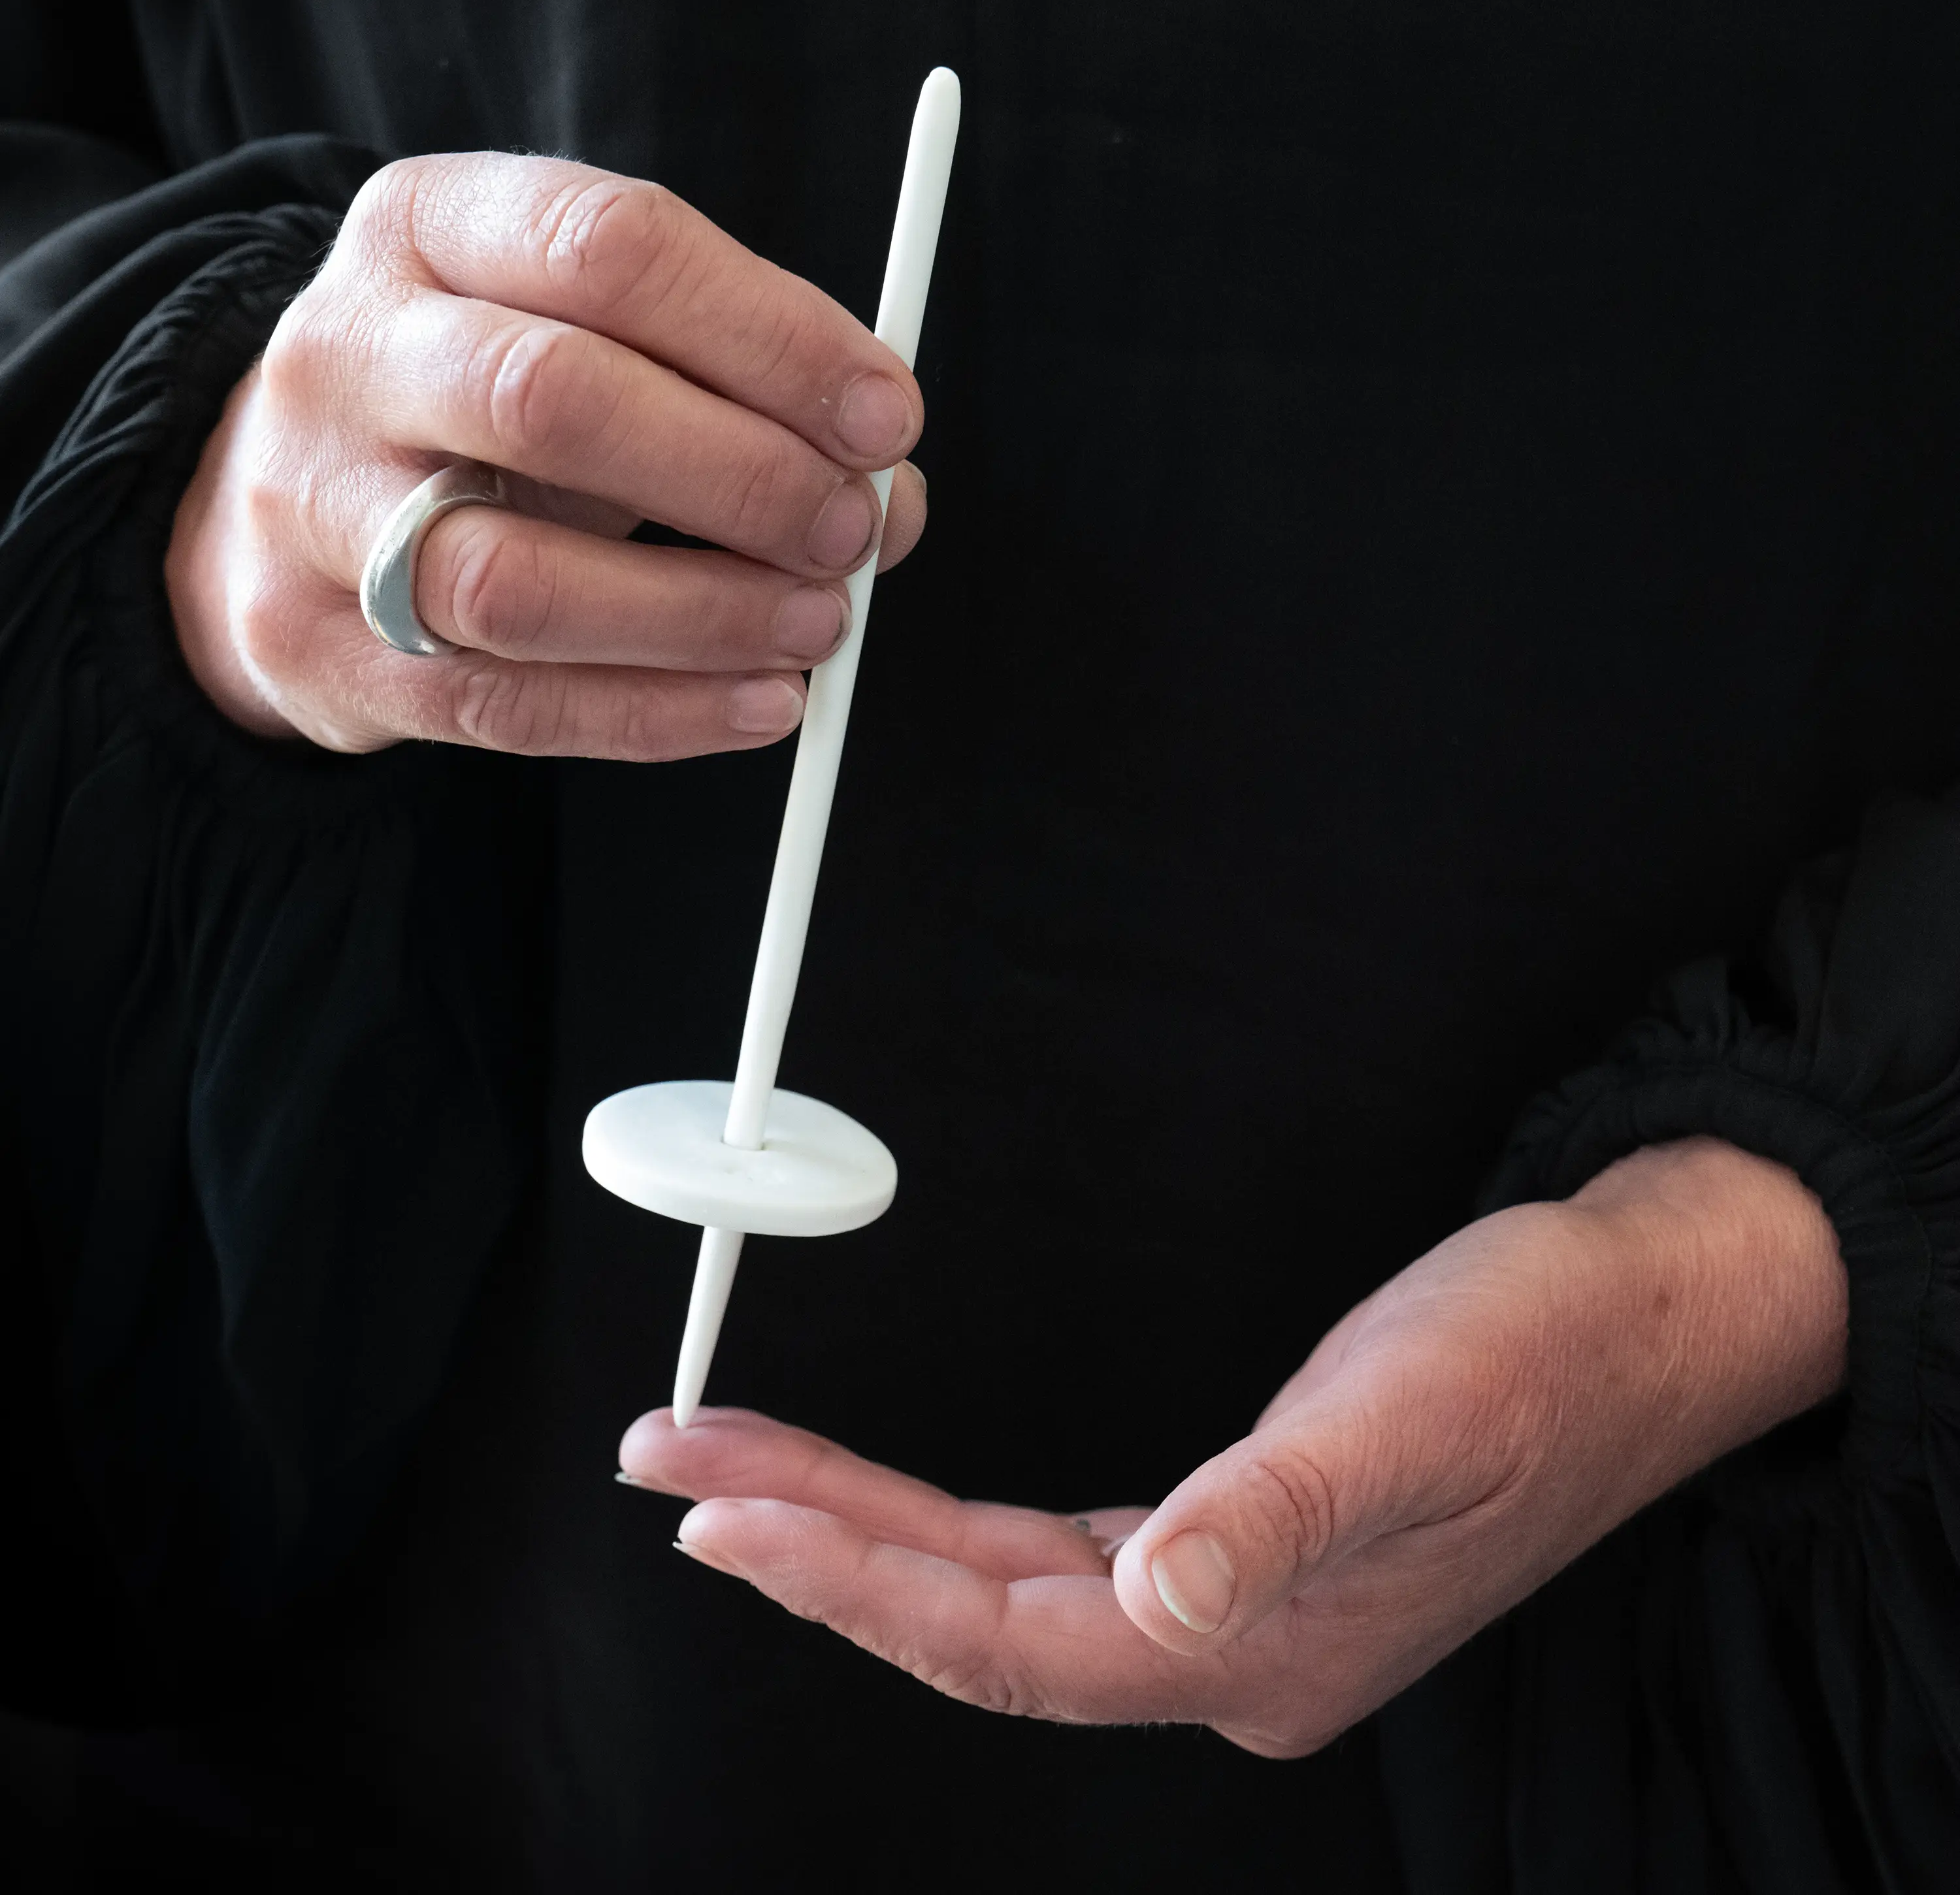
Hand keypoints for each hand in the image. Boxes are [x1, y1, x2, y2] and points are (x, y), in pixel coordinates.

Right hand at [165, 152, 927, 756]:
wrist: (277, 496)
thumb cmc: (483, 408)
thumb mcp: (590, 340)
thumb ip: (739, 391)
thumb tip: (891, 497)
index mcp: (429, 228)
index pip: (610, 248)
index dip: (771, 337)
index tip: (885, 417)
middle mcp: (351, 355)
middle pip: (551, 400)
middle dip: (738, 475)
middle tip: (850, 529)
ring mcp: (316, 512)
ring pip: (516, 581)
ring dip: (701, 613)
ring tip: (818, 626)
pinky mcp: (326, 651)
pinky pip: (508, 707)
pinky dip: (657, 715)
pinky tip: (760, 704)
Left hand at [619, 1138, 1846, 1755]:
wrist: (1636, 1314)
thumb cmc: (1534, 1353)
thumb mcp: (1407, 1417)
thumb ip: (1273, 1515)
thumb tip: (1152, 1596)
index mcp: (1254, 1647)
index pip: (1005, 1639)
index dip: (852, 1580)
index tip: (720, 1511)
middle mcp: (1222, 1647)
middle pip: (972, 1617)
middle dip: (815, 1545)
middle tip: (678, 1468)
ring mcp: (1225, 1600)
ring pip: (997, 1587)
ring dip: (864, 1530)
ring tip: (740, 1470)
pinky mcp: (1232, 1535)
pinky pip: (1046, 1553)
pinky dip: (948, 1523)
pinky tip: (892, 1499)